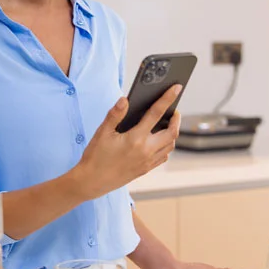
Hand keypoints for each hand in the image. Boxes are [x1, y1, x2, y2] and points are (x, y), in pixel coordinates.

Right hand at [72, 85, 182, 200]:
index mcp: (136, 138)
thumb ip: (115, 114)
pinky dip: (167, 146)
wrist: (92, 181)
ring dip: (173, 133)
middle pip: (172, 132)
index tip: (176, 88)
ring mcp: (147, 162)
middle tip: (174, 110)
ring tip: (168, 123)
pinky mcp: (145, 169)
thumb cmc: (96, 156)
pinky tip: (159, 141)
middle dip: (176, 119)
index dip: (167, 98)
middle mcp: (146, 150)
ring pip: (170, 146)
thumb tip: (125, 100)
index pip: (156, 113)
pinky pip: (163, 156)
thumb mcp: (102, 132)